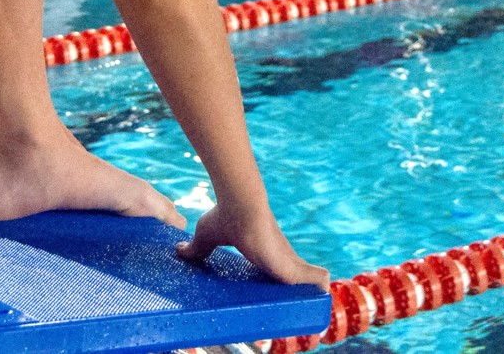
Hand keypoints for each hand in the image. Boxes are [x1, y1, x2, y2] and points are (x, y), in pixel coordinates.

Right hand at [177, 203, 328, 289]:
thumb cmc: (224, 216)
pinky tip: (326, 287)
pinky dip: (317, 283)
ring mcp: (285, 259)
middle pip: (293, 274)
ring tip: (318, 299)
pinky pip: (310, 279)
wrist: (240, 204)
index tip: (281, 286)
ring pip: (304, 279)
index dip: (279, 275)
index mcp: (262, 249)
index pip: (275, 265)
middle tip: (302, 300)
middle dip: (299, 288)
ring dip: (311, 287)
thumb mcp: (206, 236)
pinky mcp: (288, 266)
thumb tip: (178, 251)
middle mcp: (277, 254)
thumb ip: (195, 248)